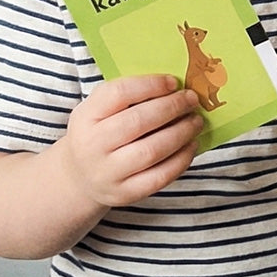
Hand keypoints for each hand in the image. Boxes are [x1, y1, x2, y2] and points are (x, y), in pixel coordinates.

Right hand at [63, 75, 202, 207]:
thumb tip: (175, 85)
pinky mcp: (124, 194)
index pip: (119, 93)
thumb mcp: (102, 108)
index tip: (173, 82)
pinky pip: (159, 177)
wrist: (81, 176)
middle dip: (172, 107)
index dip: (150, 84)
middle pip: (138, 121)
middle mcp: (92, 146)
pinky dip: (181, 159)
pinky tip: (191, 145)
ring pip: (151, 150)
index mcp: (86, 116)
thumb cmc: (101, 132)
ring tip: (196, 121)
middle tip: (192, 100)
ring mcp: (107, 173)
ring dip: (182, 132)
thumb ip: (131, 94)